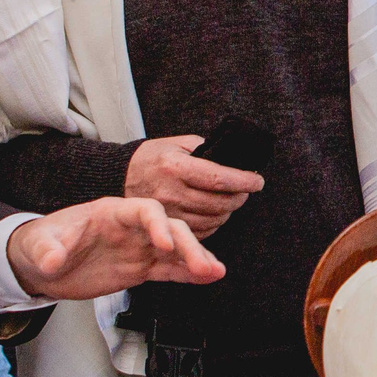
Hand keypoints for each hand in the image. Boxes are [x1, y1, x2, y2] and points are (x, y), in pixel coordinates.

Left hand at [7, 196, 225, 300]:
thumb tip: (52, 259)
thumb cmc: (42, 243)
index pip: (144, 211)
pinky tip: (208, 277)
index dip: (157, 224)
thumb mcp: (39, 245)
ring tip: (216, 271)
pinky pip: (170, 270)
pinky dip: (189, 274)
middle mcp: (132, 227)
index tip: (165, 243)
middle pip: (169, 229)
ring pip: (175, 250)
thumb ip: (48, 249)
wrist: (41, 264)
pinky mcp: (140, 268)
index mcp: (112, 212)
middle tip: (201, 264)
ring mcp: (138, 247)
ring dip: (196, 259)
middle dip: (187, 245)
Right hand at [124, 134, 263, 231]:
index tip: (257, 181)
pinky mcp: (165, 229)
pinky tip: (214, 213)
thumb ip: (205, 148)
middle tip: (245, 189)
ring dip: (228, 211)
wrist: (118, 177)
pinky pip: (200, 233)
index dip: (243, 181)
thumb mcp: (176, 143)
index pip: (218, 178)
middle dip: (240, 197)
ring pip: (212, 220)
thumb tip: (233, 159)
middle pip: (219, 203)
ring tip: (230, 200)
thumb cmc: (152, 157)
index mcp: (175, 167)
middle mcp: (170, 192)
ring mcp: (167, 213)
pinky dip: (214, 224)